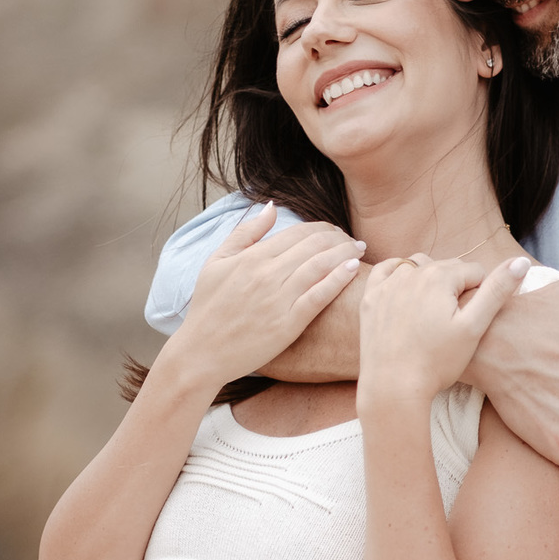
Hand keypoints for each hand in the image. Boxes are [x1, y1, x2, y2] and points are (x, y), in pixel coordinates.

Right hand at [176, 205, 362, 386]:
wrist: (200, 353)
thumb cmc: (208, 308)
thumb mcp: (217, 262)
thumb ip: (245, 233)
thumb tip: (272, 206)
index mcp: (251, 257)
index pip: (297, 232)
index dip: (321, 228)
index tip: (334, 231)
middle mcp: (266, 275)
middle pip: (313, 246)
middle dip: (337, 237)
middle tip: (351, 239)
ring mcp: (278, 300)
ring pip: (320, 266)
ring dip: (344, 253)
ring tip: (358, 249)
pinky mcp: (287, 324)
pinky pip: (319, 296)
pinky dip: (338, 279)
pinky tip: (353, 269)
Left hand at [357, 252, 530, 405]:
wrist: (393, 387)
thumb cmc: (437, 362)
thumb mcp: (473, 328)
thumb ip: (496, 291)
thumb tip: (521, 261)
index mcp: (439, 276)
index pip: (474, 272)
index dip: (480, 295)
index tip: (472, 321)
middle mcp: (411, 272)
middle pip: (447, 268)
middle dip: (456, 288)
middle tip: (454, 321)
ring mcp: (387, 284)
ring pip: (418, 268)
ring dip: (429, 281)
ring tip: (433, 313)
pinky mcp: (371, 298)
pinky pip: (388, 272)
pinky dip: (399, 276)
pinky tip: (405, 292)